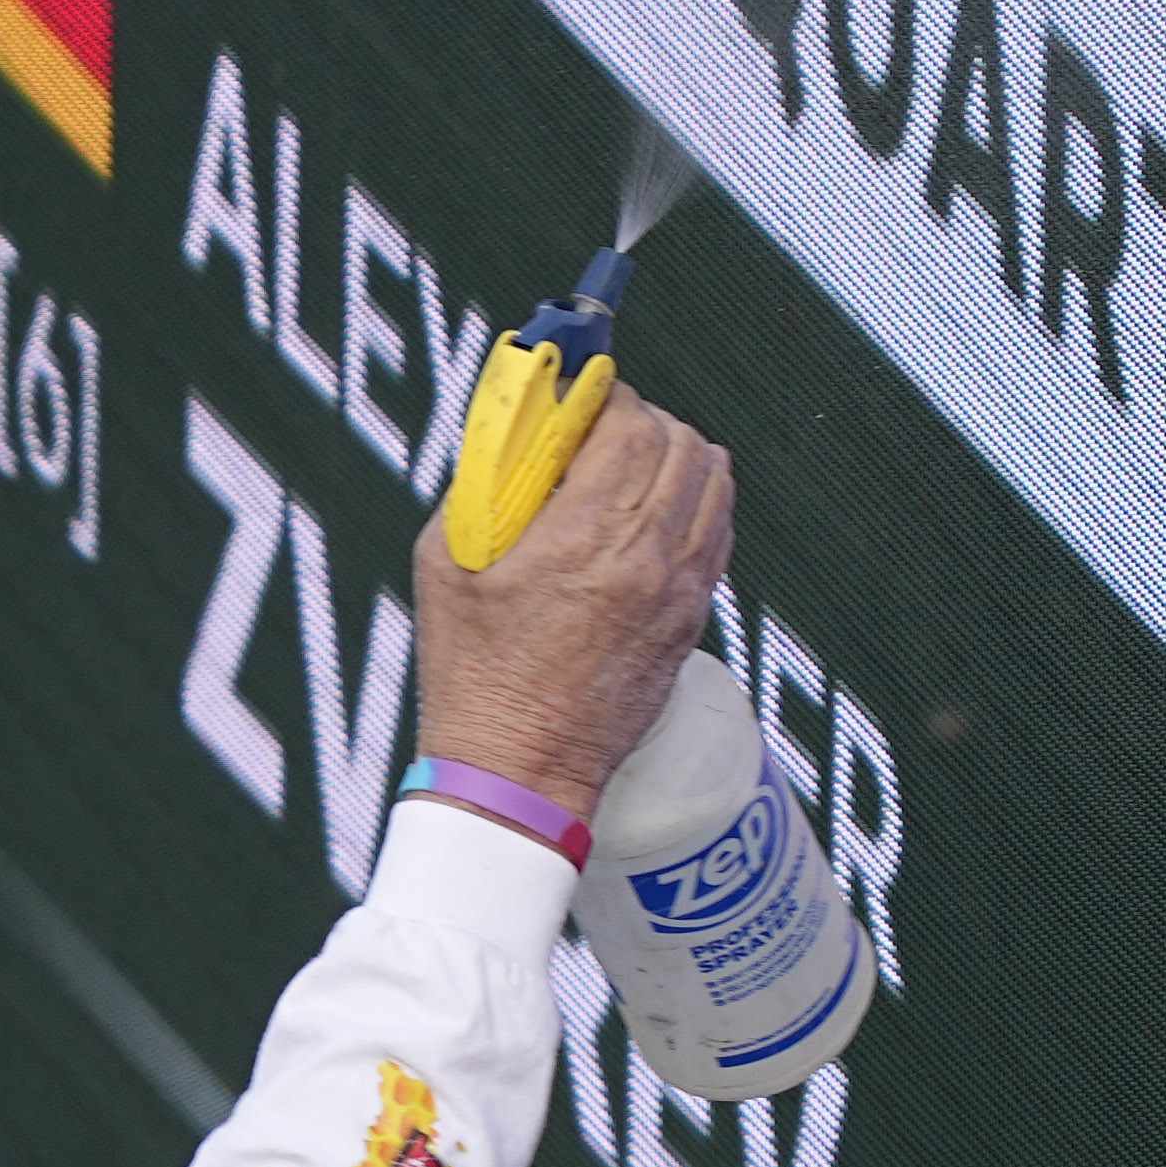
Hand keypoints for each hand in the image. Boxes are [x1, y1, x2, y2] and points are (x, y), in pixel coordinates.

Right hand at [405, 377, 733, 819]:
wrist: (520, 770)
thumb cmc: (473, 674)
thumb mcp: (447, 563)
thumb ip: (482, 482)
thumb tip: (509, 426)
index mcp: (585, 540)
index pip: (631, 425)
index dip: (608, 395)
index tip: (582, 396)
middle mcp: (646, 561)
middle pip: (682, 444)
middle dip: (643, 420)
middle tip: (603, 429)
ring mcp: (678, 593)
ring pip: (714, 483)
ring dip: (677, 457)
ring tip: (633, 467)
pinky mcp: (691, 621)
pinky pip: (718, 533)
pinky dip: (696, 504)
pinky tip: (655, 513)